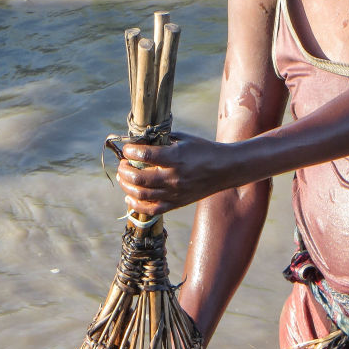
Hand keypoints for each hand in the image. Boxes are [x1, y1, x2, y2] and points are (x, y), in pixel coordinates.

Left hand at [116, 132, 232, 215]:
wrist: (226, 169)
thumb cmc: (205, 150)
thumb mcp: (185, 139)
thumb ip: (163, 139)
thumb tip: (142, 141)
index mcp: (176, 158)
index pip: (145, 156)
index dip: (130, 151)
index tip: (127, 149)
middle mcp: (174, 177)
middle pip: (139, 178)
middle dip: (124, 170)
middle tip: (122, 164)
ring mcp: (175, 193)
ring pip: (142, 194)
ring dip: (127, 185)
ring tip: (124, 178)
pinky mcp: (177, 203)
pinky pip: (152, 210)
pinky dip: (137, 205)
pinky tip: (130, 197)